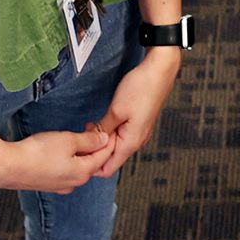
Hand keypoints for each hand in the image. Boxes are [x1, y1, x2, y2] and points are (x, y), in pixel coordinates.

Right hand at [0, 128, 112, 192]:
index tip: (109, 128)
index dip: (109, 140)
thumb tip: (104, 140)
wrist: (9, 167)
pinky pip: (66, 171)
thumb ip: (88, 140)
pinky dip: (70, 159)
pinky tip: (63, 149)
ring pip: (79, 167)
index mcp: (83, 173)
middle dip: (96, 146)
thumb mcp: (68, 140)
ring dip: (82, 152)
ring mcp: (61, 186)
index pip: (104, 156)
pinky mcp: (49, 184)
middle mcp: (74, 183)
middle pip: (93, 163)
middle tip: (92, 128)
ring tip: (78, 136)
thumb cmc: (37, 153)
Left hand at [85, 47, 180, 177]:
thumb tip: (93, 143)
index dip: (92, 165)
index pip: (108, 169)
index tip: (80, 153)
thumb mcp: (115, 111)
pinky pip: (121, 134)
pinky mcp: (138, 122)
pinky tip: (101, 122)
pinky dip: (109, 131)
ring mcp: (138, 132)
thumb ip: (103, 130)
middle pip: (111, 157)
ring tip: (90, 126)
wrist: (159, 70)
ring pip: (115, 145)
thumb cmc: (142, 88)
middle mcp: (137, 140)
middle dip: (95, 149)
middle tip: (81, 135)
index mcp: (131, 142)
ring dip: (101, 139)